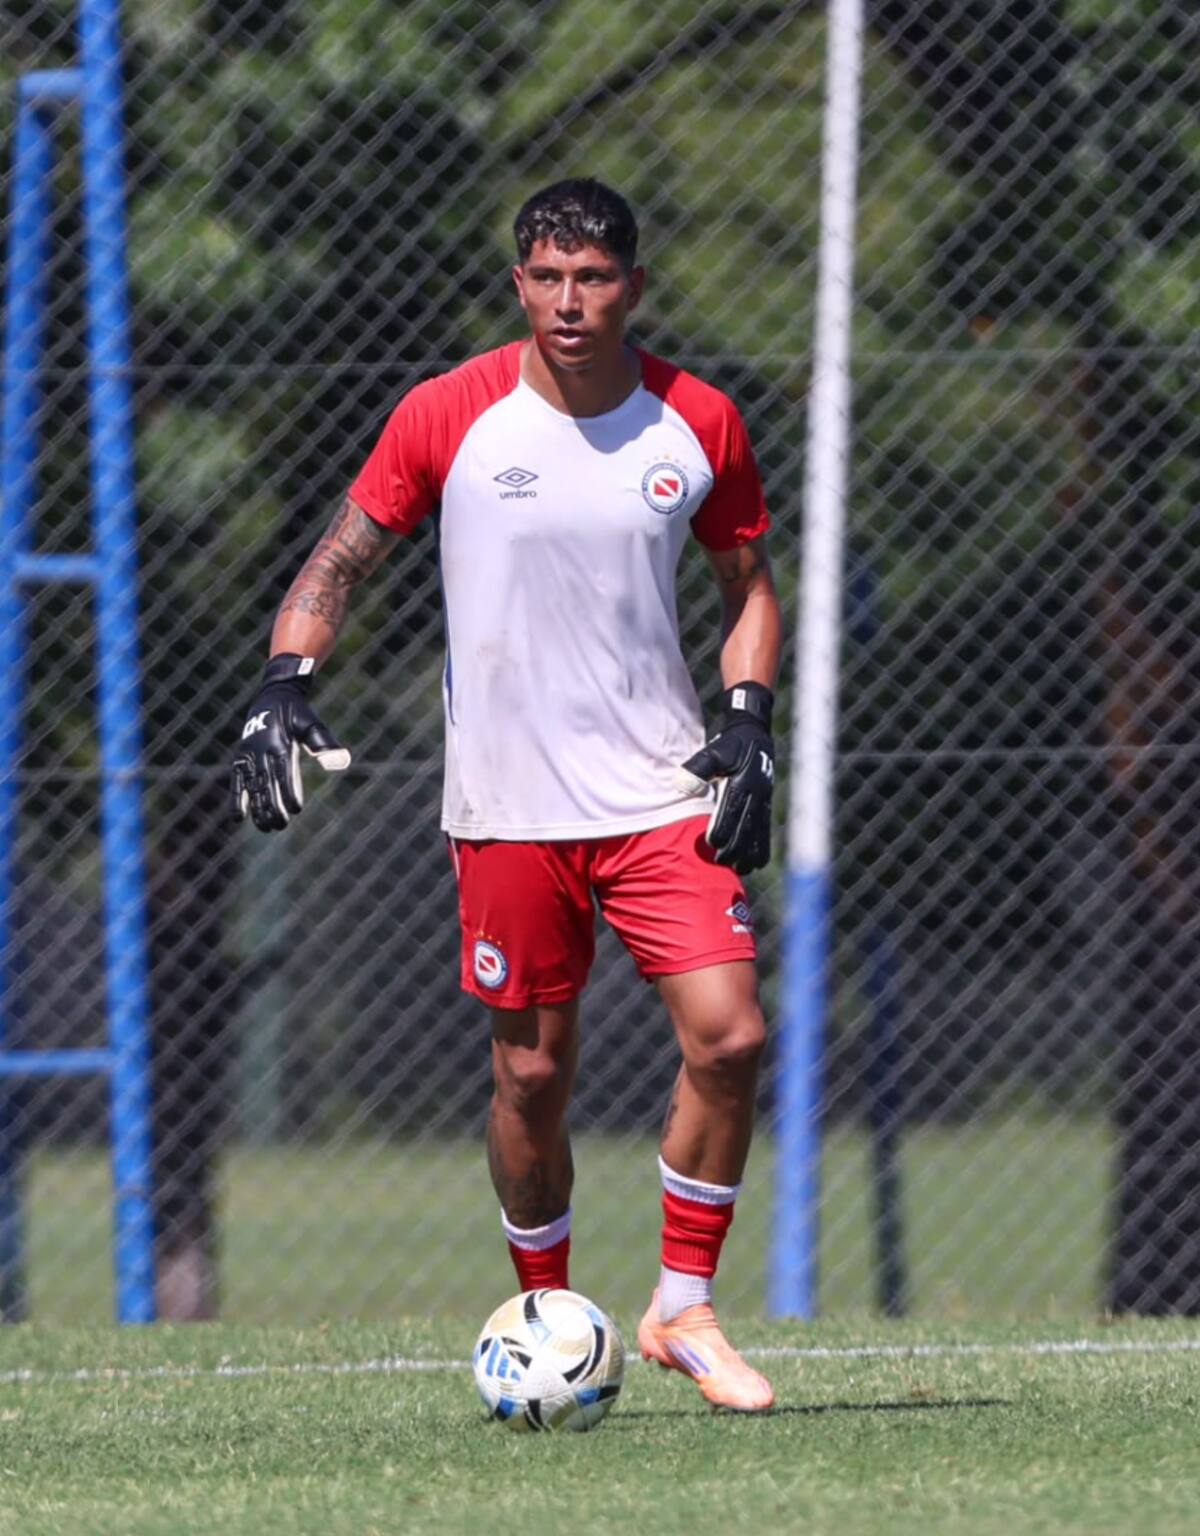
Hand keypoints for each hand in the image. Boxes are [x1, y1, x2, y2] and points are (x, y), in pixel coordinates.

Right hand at [231, 653, 350, 830]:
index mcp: (280, 744)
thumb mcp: (313, 723)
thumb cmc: (297, 712)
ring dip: (257, 808)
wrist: (274, 694)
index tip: (296, 810)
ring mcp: (249, 755)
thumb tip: (342, 762)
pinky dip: (236, 798)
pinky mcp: (240, 757)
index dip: (288, 793)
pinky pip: (236, 780)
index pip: (284, 774)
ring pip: (251, 786)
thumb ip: (324, 744)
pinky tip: (238, 817)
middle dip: (272, 807)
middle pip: (266, 785)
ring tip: (266, 827)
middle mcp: (261, 751)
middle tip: (281, 826)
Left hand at [674, 682, 774, 873]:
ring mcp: (764, 801)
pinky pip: (766, 831)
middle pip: (747, 827)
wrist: (754, 734)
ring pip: (758, 833)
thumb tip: (681, 785)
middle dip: (734, 847)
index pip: (733, 810)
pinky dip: (760, 849)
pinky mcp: (766, 805)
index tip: (711, 844)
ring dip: (749, 853)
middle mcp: (757, 794)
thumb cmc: (730, 745)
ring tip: (738, 870)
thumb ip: (698, 767)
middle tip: (720, 862)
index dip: (723, 828)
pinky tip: (754, 864)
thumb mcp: (714, 750)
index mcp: (743, 782)